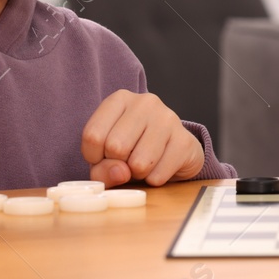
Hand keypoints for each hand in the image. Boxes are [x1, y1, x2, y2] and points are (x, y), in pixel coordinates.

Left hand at [81, 89, 204, 186]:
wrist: (173, 151)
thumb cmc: (133, 150)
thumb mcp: (106, 156)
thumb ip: (101, 169)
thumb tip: (121, 172)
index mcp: (120, 99)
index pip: (93, 135)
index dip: (94, 157)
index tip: (105, 156)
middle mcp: (145, 103)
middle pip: (115, 147)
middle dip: (118, 164)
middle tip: (127, 159)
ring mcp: (168, 119)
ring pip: (139, 163)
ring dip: (138, 174)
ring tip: (144, 163)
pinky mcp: (185, 140)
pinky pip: (158, 175)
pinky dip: (154, 180)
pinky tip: (160, 167)